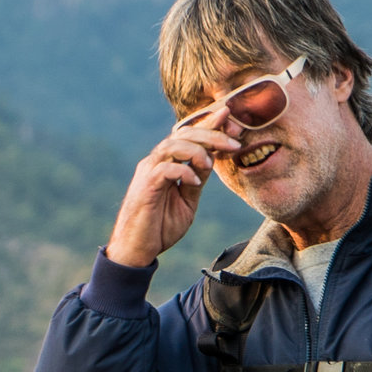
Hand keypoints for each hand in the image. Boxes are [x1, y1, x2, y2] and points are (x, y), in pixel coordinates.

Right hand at [105, 103, 244, 268]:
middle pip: (183, 134)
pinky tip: (196, 181)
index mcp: (166, 164)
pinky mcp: (145, 186)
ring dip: (197, 150)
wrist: (137, 251)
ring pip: (172, 145)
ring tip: (211, 163)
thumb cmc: (159, 228)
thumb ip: (196, 181)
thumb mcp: (187, 201)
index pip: (188, 137)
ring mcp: (148, 172)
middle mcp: (155, 163)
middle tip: (234, 141)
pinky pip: (165, 168)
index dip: (210, 126)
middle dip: (211, 133)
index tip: (232, 121)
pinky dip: (184, 171)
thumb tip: (211, 160)